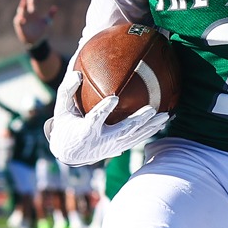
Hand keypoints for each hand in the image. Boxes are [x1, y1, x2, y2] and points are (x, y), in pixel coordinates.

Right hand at [14, 0, 57, 47]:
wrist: (37, 41)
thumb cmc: (41, 30)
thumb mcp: (47, 21)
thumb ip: (50, 14)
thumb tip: (55, 7)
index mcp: (32, 12)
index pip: (31, 2)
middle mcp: (26, 14)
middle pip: (24, 5)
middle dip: (24, 0)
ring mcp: (22, 20)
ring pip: (20, 12)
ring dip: (21, 8)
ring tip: (23, 4)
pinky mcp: (19, 26)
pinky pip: (18, 21)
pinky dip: (20, 19)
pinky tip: (22, 18)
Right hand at [44, 70, 167, 166]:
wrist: (69, 154)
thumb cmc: (66, 127)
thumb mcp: (61, 111)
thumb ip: (67, 91)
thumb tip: (77, 73)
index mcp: (85, 131)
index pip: (95, 119)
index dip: (104, 109)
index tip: (114, 98)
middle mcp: (102, 141)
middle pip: (122, 131)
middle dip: (138, 121)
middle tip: (151, 110)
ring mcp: (113, 146)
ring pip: (135, 137)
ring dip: (151, 127)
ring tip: (166, 116)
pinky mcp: (120, 148)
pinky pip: (138, 139)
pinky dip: (151, 131)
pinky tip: (164, 122)